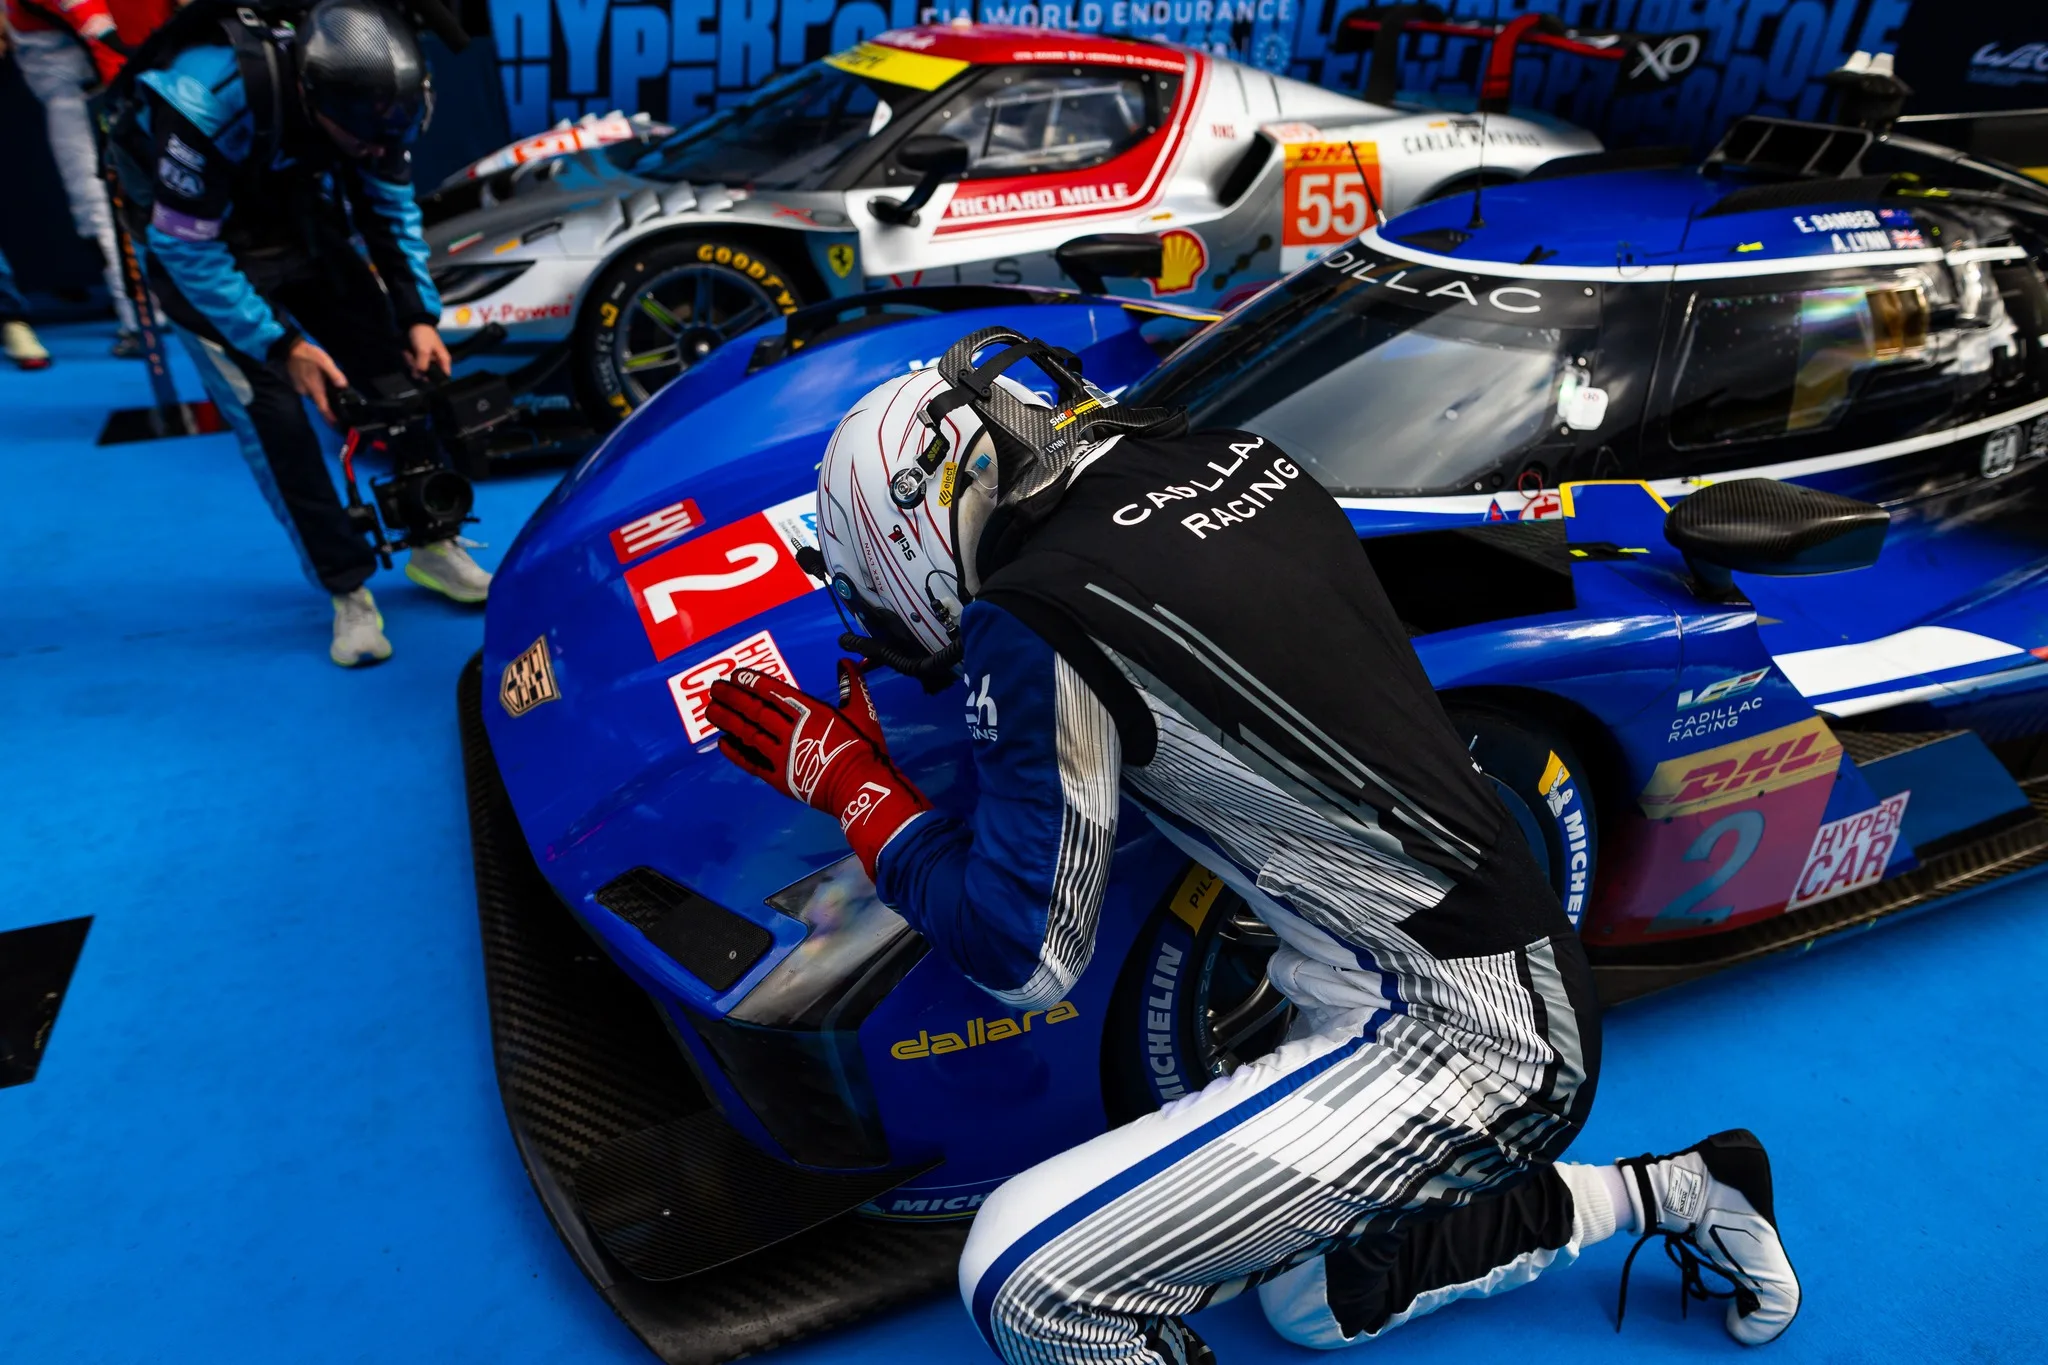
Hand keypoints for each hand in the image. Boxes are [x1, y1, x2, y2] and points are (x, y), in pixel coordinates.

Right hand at [285, 338, 347, 424]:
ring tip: (331, 400)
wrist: (289, 348)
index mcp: (314, 387)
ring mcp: (300, 388)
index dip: (329, 417)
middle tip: (337, 413)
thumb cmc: (308, 354)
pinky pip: (308, 391)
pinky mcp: (297, 384)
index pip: (323, 407)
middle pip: (319, 403)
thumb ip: (334, 374)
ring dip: (321, 399)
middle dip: (327, 408)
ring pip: (314, 397)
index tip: (335, 424)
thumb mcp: (325, 361)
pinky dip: (315, 392)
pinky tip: (320, 387)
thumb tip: (343, 385)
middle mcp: (306, 391)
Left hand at [406, 323, 450, 379]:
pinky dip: (409, 359)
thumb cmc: (424, 335)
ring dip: (412, 363)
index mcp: (444, 361)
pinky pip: (414, 364)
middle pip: (428, 374)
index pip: (444, 376)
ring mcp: (427, 360)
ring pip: (419, 370)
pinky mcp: (419, 358)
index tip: (425, 377)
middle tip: (414, 360)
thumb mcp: (424, 351)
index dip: (435, 380)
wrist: (414, 323)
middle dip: (418, 368)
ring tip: (409, 353)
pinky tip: (407, 353)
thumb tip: (419, 377)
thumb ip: (422, 365)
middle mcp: (436, 362)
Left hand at [706, 661, 931, 876]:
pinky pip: (751, 762)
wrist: (860, 788)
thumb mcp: (862, 711)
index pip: (774, 692)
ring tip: (710, 710)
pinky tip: (722, 743)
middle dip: (733, 697)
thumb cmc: (864, 749)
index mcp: (810, 712)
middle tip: (714, 688)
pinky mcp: (778, 777)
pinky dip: (736, 752)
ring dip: (728, 720)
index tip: (736, 675)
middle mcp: (790, 730)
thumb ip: (851, 685)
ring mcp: (781, 755)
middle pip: (755, 710)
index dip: (753, 682)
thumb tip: (844, 662)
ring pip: (748, 733)